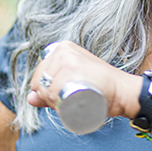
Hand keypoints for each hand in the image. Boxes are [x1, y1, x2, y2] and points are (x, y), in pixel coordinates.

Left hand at [27, 41, 142, 118]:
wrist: (122, 91)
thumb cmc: (100, 87)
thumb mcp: (74, 82)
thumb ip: (50, 90)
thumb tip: (30, 98)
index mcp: (61, 48)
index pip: (40, 74)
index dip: (47, 90)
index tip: (63, 94)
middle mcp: (63, 50)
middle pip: (41, 81)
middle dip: (49, 97)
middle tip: (69, 101)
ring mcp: (67, 59)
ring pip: (46, 88)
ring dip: (53, 102)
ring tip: (71, 102)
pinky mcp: (72, 68)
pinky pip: (53, 91)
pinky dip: (56, 101)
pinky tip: (67, 101)